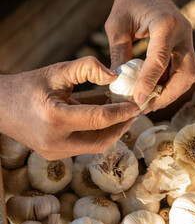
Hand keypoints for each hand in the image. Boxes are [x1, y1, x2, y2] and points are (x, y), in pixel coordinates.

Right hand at [0, 57, 139, 159]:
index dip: (122, 112)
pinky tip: (105, 121)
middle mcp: (55, 141)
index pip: (100, 119)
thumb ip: (87, 68)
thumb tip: (115, 76)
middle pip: (102, 140)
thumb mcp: (57, 71)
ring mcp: (54, 152)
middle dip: (122, 127)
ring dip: (112, 132)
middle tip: (134, 112)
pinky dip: (98, 134)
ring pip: (95, 146)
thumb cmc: (27, 86)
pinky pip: (85, 147)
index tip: (136, 104)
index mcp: (54, 118)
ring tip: (123, 115)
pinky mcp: (55, 155)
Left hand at [105, 0, 194, 111]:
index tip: (138, 99)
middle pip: (186, 73)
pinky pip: (182, 72)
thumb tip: (118, 83)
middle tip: (148, 106)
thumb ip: (119, 53)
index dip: (149, 82)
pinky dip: (169, 85)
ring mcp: (187, 41)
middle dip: (169, 94)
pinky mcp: (185, 48)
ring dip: (171, 93)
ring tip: (149, 103)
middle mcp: (183, 34)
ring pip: (188, 76)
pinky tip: (154, 91)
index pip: (160, 59)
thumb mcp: (117, 24)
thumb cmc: (131, 2)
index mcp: (166, 24)